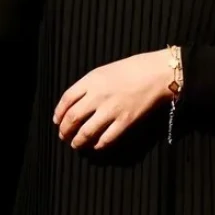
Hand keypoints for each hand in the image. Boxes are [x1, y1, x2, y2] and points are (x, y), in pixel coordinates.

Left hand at [53, 49, 176, 149]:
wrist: (158, 73)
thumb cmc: (134, 68)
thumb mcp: (105, 71)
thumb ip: (89, 85)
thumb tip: (76, 103)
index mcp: (91, 80)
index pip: (66, 99)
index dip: (59, 113)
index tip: (57, 120)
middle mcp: (98, 96)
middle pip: (73, 118)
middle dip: (65, 130)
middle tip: (64, 136)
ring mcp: (111, 110)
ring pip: (86, 132)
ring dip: (78, 141)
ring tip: (76, 144)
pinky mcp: (125, 121)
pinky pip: (106, 138)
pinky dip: (99, 145)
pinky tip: (97, 145)